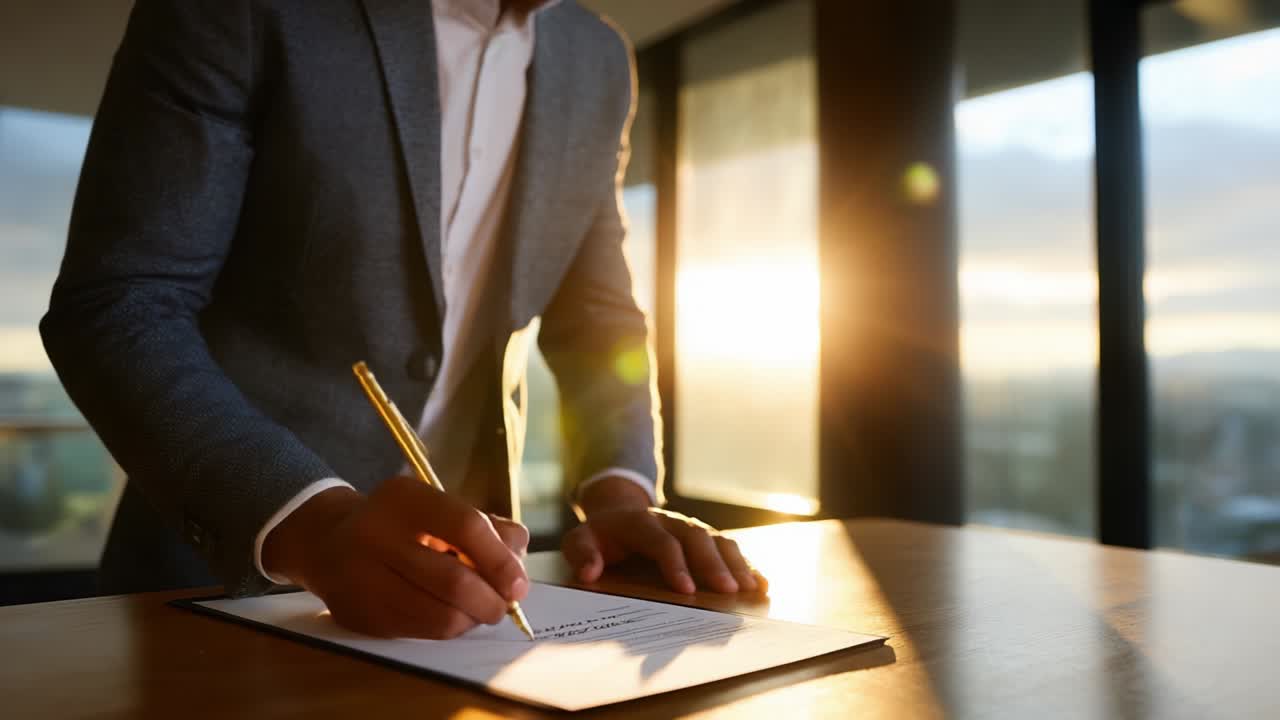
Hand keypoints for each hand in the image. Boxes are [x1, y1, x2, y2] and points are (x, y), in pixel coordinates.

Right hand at [261, 476, 529, 638]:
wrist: (329, 542)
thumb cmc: (402, 524)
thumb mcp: (438, 507)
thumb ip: (485, 527)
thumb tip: (518, 558)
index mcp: (405, 498)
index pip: (466, 527)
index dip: (500, 560)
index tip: (519, 583)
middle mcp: (376, 534)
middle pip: (454, 580)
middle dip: (491, 600)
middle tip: (505, 605)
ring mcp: (362, 578)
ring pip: (439, 615)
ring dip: (473, 619)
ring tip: (481, 610)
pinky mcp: (359, 614)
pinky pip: (420, 631)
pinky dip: (449, 628)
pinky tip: (454, 617)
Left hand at [561, 476, 767, 594]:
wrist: (618, 512)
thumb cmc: (600, 536)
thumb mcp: (580, 540)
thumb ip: (581, 554)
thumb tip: (590, 573)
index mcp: (639, 522)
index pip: (661, 541)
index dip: (674, 564)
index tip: (686, 590)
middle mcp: (670, 521)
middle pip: (697, 538)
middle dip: (714, 565)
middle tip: (729, 591)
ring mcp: (690, 528)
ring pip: (717, 540)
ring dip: (735, 564)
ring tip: (750, 589)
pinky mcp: (703, 538)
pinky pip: (728, 547)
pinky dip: (745, 564)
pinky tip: (760, 583)